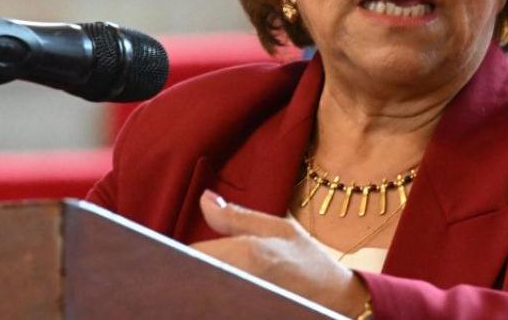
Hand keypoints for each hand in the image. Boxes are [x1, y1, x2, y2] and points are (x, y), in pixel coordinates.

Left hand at [189, 190, 369, 316]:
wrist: (339, 302)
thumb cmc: (310, 264)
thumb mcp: (279, 229)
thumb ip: (236, 216)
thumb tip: (204, 199)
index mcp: (248, 254)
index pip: (191, 254)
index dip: (175, 252)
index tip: (168, 251)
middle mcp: (242, 282)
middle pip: (191, 278)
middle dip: (183, 272)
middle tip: (180, 268)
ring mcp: (242, 304)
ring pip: (200, 296)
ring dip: (197, 286)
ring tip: (195, 281)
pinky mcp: (244, 313)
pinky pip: (214, 306)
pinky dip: (211, 299)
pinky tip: (213, 293)